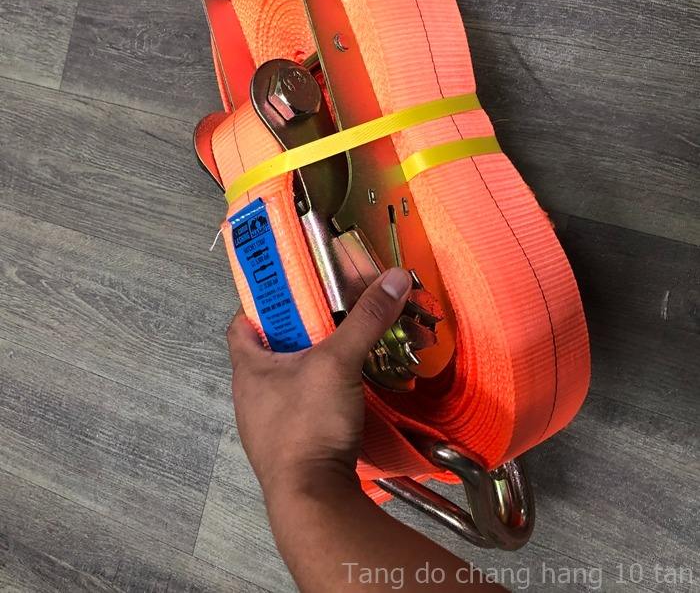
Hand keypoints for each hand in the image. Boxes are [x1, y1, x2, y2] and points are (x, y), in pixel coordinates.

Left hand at [226, 267, 412, 501]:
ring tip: (339, 351)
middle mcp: (250, 395)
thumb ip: (365, 319)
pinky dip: (316, 393)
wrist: (313, 498)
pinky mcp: (287, 444)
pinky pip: (298, 407)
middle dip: (296, 332)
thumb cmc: (308, 426)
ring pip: (285, 380)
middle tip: (326, 316)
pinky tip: (341, 393)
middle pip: (267, 350)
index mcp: (248, 369)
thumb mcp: (338, 362)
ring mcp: (266, 423)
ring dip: (308, 364)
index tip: (289, 292)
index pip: (241, 324)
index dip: (261, 304)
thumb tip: (393, 279)